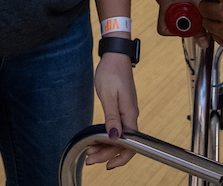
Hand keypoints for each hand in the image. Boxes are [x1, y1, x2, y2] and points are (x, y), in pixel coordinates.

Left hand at [86, 53, 137, 169]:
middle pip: (124, 143)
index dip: (121, 157)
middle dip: (107, 154)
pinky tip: (96, 140)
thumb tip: (115, 137)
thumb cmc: (111, 72)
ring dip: (105, 147)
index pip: (132, 144)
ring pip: (119, 137)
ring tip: (90, 152)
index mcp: (130, 114)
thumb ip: (112, 118)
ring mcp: (127, 112)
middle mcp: (131, 115)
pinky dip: (106, 137)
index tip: (107, 165)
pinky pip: (117, 128)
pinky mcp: (122, 109)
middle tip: (90, 160)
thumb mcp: (108, 96)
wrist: (115, 56)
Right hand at [153, 0, 219, 46]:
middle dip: (182, 24)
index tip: (190, 28)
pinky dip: (183, 7)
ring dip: (183, 15)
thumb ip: (202, 29)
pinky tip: (194, 4)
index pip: (164, 28)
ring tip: (196, 10)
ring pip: (172, 13)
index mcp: (166, 0)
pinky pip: (174, 4)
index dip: (178, 32)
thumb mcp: (203, 7)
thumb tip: (203, 45)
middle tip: (196, 21)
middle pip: (168, 21)